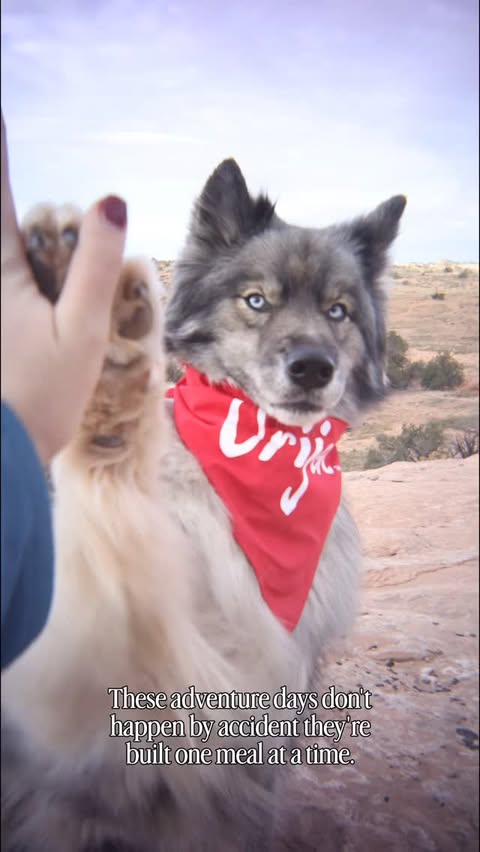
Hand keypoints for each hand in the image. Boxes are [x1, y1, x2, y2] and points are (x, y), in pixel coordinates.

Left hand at [1, 114, 127, 463]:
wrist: (5, 455)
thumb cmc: (44, 393)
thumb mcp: (83, 330)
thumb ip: (98, 265)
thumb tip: (111, 200)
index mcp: (2, 273)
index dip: (1, 154)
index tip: (4, 118)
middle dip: (4, 192)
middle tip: (11, 157)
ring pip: (3, 255)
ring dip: (14, 236)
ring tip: (32, 241)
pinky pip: (7, 281)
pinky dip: (18, 265)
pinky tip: (32, 276)